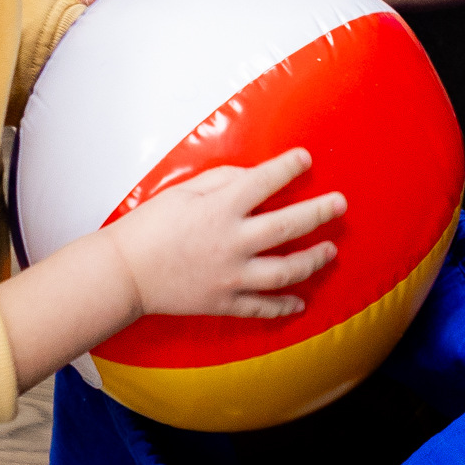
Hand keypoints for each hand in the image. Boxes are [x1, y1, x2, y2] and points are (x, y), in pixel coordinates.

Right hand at [102, 147, 344, 319]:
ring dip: (313, 259)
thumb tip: (256, 177)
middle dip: (320, 212)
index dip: (289, 167)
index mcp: (220, 208)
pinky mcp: (223, 302)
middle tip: (340, 204)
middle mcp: (232, 242)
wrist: (123, 273)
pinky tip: (301, 301)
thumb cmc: (149, 225)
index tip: (307, 158)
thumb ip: (223, 181)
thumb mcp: (183, 192)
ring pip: (285, 270)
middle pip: (289, 225)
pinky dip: (285, 305)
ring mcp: (230, 276)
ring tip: (330, 251)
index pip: (265, 181)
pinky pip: (262, 306)